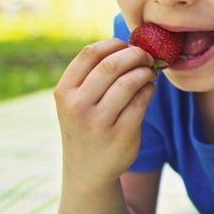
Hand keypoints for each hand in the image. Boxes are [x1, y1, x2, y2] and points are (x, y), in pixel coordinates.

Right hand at [54, 38, 156, 187]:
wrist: (88, 169)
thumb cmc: (85, 124)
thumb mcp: (75, 101)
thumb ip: (92, 75)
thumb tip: (130, 45)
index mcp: (64, 92)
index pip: (89, 54)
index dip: (114, 44)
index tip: (127, 45)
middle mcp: (77, 106)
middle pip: (112, 64)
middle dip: (135, 55)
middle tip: (147, 57)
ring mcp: (99, 122)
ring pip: (130, 81)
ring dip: (146, 71)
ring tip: (149, 72)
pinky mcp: (122, 133)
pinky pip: (142, 100)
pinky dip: (150, 89)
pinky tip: (149, 89)